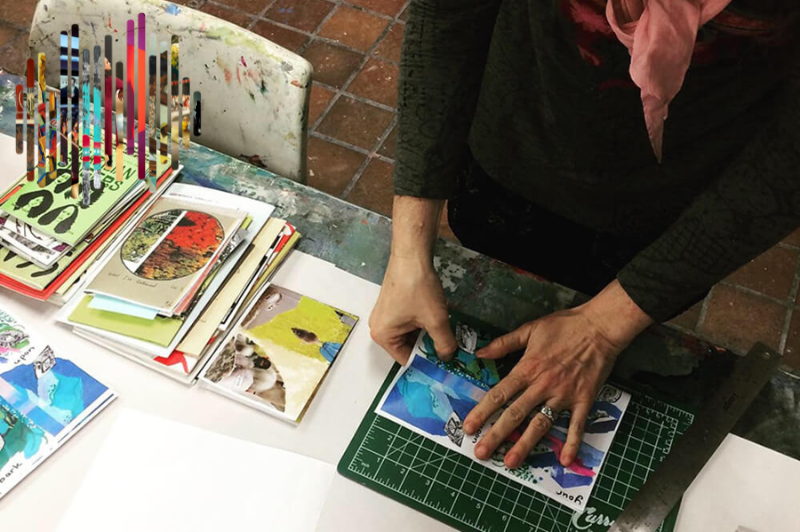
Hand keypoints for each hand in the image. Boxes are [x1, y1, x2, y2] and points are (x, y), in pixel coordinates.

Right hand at [369, 254, 456, 363]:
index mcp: (383, 336)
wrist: (412, 255)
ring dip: (428, 333)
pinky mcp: (393, 305)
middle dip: (428, 347)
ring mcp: (386, 315)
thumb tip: (449, 357)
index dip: (426, 363)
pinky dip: (423, 322)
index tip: (444, 365)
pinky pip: (409, 322)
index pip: (406, 360)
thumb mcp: (435, 320)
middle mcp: (380, 328)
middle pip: (408, 347)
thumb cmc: (418, 288)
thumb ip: (444, 344)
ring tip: (445, 331)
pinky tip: (436, 316)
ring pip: (411, 334)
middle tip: (450, 349)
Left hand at [463, 280, 652, 467]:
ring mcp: (563, 395)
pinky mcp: (584, 400)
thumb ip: (504, 343)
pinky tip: (565, 460)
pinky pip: (576, 425)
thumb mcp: (530, 329)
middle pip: (515, 414)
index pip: (499, 394)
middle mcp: (542, 385)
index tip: (469, 427)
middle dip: (496, 435)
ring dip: (525, 444)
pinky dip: (572, 443)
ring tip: (510, 462)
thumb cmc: (564, 325)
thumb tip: (480, 353)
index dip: (482, 412)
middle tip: (481, 452)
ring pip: (540, 424)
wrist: (600, 327)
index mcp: (527, 368)